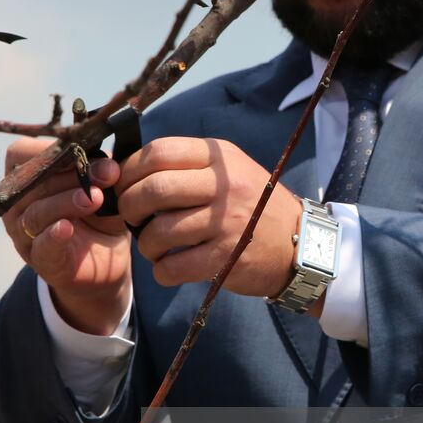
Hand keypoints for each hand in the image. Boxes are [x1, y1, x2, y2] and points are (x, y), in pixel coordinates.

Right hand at [3, 138, 131, 334]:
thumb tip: (109, 165)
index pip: (21, 153)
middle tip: (107, 173)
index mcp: (26, 176)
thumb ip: (102, 171)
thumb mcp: (102, 185)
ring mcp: (23, 233)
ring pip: (37, 213)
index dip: (52, 150)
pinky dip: (54, 235)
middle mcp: (18, 202)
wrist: (104, 258)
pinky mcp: (39, 259)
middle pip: (33, 182)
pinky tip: (68, 228)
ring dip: (67, 202)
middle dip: (72, 174)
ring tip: (95, 198)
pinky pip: (42, 245)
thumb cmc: (96, 211)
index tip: (85, 151)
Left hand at [116, 137, 302, 297]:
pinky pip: (174, 266)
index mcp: (220, 158)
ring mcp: (227, 222)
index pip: (159, 151)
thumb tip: (128, 170)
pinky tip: (167, 267)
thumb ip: (187, 166)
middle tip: (132, 217)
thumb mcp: (229, 170)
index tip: (123, 185)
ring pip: (160, 230)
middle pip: (154, 189)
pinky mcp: (226, 258)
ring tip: (153, 246)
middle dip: (130, 206)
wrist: (299, 244)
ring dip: (145, 243)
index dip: (130, 169)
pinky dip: (161, 271)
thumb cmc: (252, 205)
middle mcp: (224, 185)